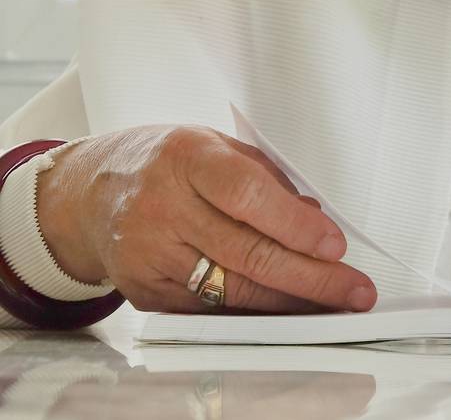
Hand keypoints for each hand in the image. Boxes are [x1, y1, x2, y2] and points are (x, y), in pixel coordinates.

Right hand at [34, 125, 377, 314]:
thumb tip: (314, 216)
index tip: (335, 245)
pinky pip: (209, 310)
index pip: (247, 195)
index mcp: (187, 159)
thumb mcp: (215, 146)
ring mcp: (149, 255)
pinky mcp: (144, 293)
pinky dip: (253, 313)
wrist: (89, 194)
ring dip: (290, 301)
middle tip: (353, 289)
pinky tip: (286, 311)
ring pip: (231, 290)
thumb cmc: (166, 163)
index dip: (295, 224)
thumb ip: (265, 178)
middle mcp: (163, 208)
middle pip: (247, 252)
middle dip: (310, 276)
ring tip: (333, 304)